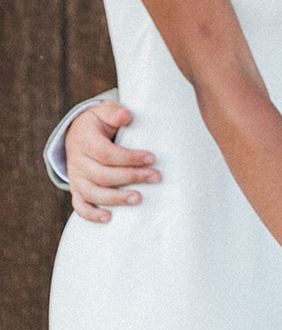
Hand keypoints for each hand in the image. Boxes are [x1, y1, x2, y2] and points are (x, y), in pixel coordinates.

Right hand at [67, 102, 160, 222]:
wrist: (79, 134)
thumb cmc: (100, 123)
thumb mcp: (104, 111)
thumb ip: (114, 112)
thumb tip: (126, 115)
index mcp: (84, 140)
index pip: (106, 153)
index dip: (130, 158)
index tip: (152, 158)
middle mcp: (77, 161)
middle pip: (103, 175)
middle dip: (131, 177)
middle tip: (156, 177)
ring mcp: (76, 178)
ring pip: (92, 193)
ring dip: (116, 199)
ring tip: (139, 199)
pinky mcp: (77, 189)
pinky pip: (80, 206)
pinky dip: (91, 214)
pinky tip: (109, 218)